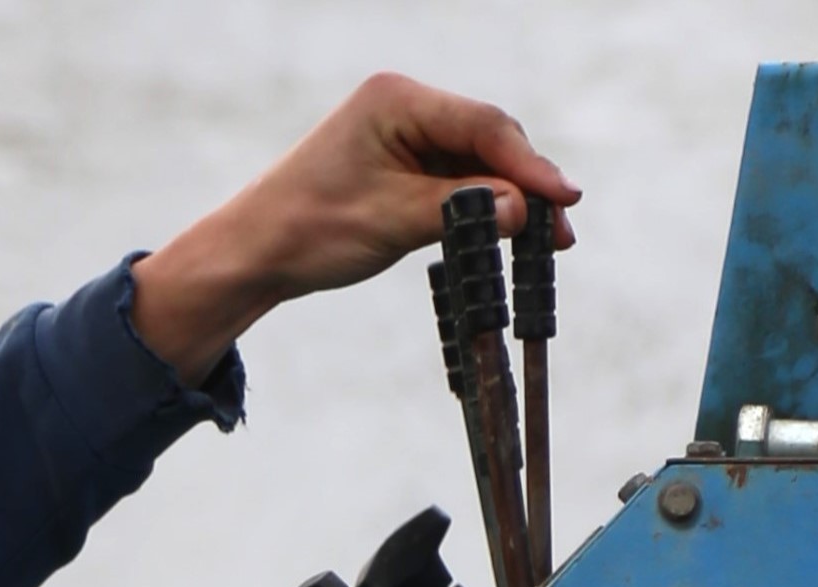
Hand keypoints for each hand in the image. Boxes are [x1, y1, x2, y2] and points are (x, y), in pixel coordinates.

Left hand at [131, 73, 580, 383]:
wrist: (253, 255)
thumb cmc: (307, 230)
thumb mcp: (391, 221)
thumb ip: (462, 210)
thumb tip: (525, 210)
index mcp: (395, 100)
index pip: (482, 125)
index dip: (529, 164)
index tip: (564, 198)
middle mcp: (404, 107)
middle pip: (487, 141)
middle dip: (524, 186)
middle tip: (559, 233)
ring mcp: (405, 135)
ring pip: (478, 164)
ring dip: (509, 201)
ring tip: (545, 242)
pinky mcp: (404, 165)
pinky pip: (457, 181)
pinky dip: (481, 208)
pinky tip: (508, 234)